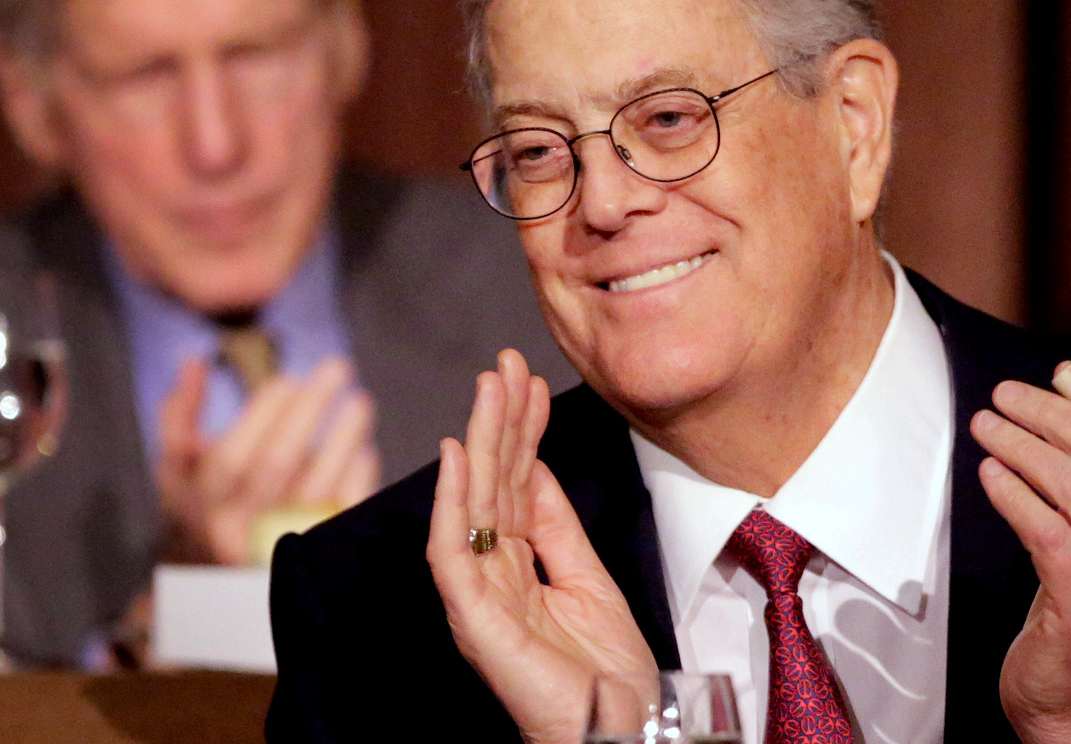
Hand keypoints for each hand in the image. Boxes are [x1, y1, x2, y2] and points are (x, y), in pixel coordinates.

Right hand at [157, 356, 378, 563]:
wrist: (222, 576)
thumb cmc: (205, 504)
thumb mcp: (177, 467)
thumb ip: (179, 416)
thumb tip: (194, 363)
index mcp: (201, 503)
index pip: (230, 457)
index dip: (261, 415)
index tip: (289, 380)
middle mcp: (238, 527)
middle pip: (277, 465)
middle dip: (309, 411)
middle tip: (336, 368)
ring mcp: (281, 544)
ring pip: (317, 490)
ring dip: (344, 439)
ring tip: (359, 402)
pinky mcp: (317, 554)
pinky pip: (343, 514)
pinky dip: (358, 479)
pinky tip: (363, 450)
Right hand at [426, 349, 654, 743]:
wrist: (618, 725)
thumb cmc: (605, 672)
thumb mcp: (587, 579)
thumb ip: (556, 526)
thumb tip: (533, 467)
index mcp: (517, 564)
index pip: (514, 484)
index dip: (521, 431)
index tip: (528, 381)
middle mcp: (490, 573)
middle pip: (492, 483)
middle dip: (499, 420)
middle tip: (506, 362)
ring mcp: (477, 595)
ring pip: (471, 503)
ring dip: (478, 441)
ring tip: (488, 386)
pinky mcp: (472, 619)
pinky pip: (452, 551)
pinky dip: (451, 502)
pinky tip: (456, 455)